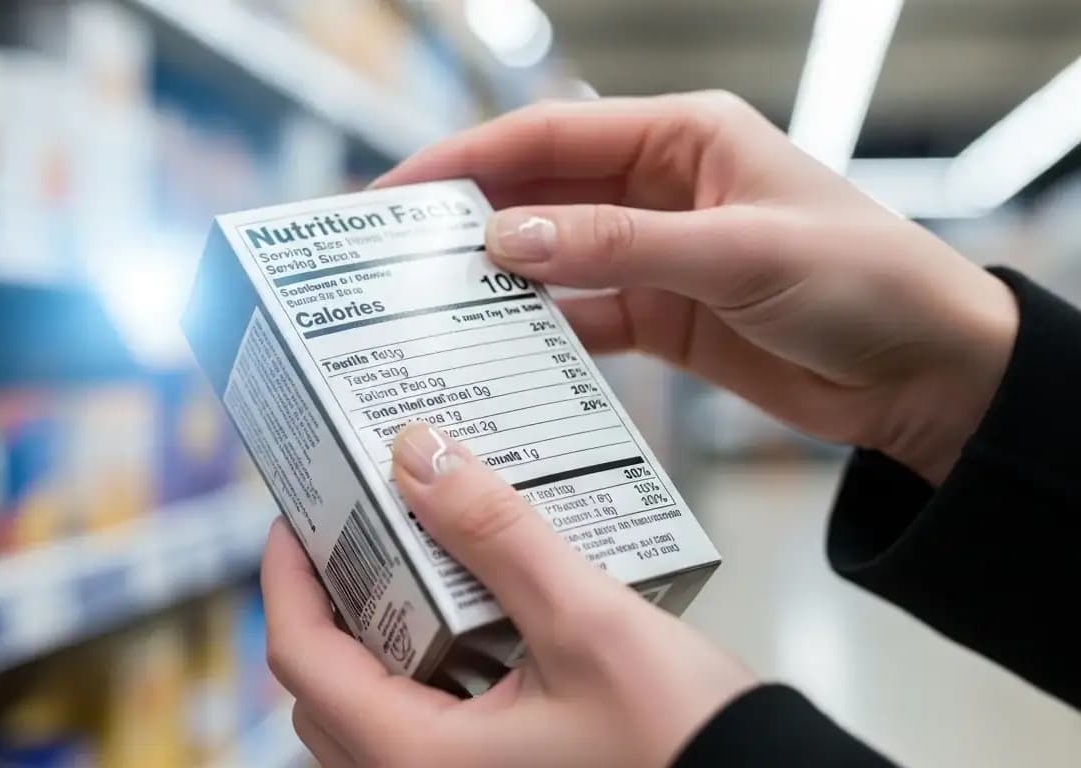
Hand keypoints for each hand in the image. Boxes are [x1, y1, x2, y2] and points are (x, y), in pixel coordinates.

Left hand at [263, 422, 754, 767]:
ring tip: (415, 558)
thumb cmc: (683, 741)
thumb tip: (419, 457)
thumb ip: (499, 536)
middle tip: (357, 527)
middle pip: (324, 686)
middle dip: (329, 601)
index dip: (284, 576)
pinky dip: (426, 668)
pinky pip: (424, 728)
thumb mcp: (589, 622)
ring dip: (379, 636)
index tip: (295, 514)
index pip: (301, 656)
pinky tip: (475, 616)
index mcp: (418, 757)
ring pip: (371, 711)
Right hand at [376, 92, 1018, 484]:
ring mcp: (658, 253)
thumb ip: (618, 244)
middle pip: (538, 192)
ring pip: (552, 257)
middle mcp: (660, 187)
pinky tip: (497, 353)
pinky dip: (541, 333)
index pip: (548, 135)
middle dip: (466, 219)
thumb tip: (505, 239)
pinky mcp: (664, 315)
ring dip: (496, 280)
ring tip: (425, 308)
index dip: (465, 159)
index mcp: (682, 137)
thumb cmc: (863, 281)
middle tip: (391, 257)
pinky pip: (583, 316)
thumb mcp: (739, 253)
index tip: (397, 194)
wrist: (928, 372)